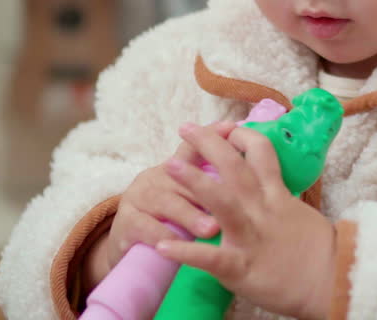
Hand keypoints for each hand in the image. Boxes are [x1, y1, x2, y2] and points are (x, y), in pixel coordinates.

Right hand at [84, 121, 238, 286]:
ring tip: (211, 230)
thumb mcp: (189, 201)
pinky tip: (179, 247)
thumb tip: (250, 173)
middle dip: (209, 188)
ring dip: (190, 216)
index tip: (232, 127)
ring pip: (167, 203)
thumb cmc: (169, 221)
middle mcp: (155, 177)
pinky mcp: (125, 223)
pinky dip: (164, 237)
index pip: (193, 147)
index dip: (211, 135)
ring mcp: (138, 198)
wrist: (128, 248)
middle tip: (233, 202)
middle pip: (183, 177)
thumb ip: (212, 186)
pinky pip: (146, 228)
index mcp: (174, 168)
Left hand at [159, 123, 336, 319]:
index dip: (243, 135)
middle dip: (209, 144)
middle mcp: (262, 209)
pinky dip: (186, 251)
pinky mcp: (242, 266)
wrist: (333, 283)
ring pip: (221, 201)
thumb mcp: (303, 215)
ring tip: (168, 166)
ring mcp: (251, 236)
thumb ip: (283, 200)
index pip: (261, 153)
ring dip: (194, 181)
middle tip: (186, 128)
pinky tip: (163, 247)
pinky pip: (210, 257)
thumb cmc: (323, 253)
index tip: (227, 127)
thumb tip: (273, 190)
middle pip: (234, 166)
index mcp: (278, 196)